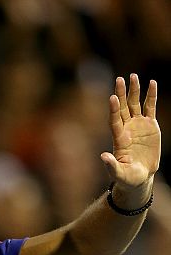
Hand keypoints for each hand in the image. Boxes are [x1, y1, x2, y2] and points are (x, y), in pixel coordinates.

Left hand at [100, 74, 159, 188]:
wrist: (140, 177)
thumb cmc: (127, 178)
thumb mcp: (119, 174)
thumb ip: (111, 165)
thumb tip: (103, 156)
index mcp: (119, 138)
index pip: (114, 120)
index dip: (114, 109)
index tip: (112, 97)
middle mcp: (127, 128)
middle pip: (123, 108)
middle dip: (122, 94)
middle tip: (120, 79)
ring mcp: (138, 125)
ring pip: (135, 104)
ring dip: (135, 90)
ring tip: (134, 76)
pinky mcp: (150, 125)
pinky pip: (150, 107)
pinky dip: (151, 95)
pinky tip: (152, 83)